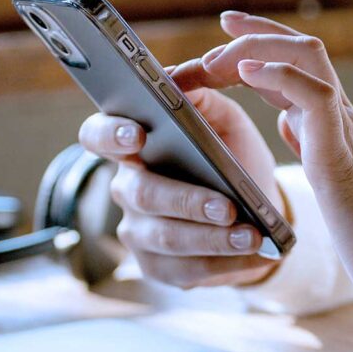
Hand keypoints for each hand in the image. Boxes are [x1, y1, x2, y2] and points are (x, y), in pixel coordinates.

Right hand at [78, 86, 280, 288]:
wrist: (254, 209)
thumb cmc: (232, 158)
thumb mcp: (226, 122)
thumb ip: (204, 100)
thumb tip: (179, 81)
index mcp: (132, 146)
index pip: (98, 134)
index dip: (110, 134)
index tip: (138, 134)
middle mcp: (127, 188)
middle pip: (141, 194)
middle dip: (186, 200)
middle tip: (227, 205)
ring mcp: (139, 232)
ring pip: (166, 236)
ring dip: (212, 238)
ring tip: (251, 235)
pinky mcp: (159, 267)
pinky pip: (187, 269)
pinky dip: (225, 263)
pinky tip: (253, 256)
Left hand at [173, 11, 352, 308]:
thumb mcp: (328, 176)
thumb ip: (311, 142)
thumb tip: (287, 120)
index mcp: (330, 121)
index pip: (295, 62)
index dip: (260, 40)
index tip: (226, 26)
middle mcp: (339, 115)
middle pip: (301, 47)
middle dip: (254, 34)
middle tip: (214, 37)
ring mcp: (343, 129)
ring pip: (308, 57)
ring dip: (258, 49)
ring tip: (217, 61)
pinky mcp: (341, 153)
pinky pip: (315, 95)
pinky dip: (279, 76)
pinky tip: (247, 75)